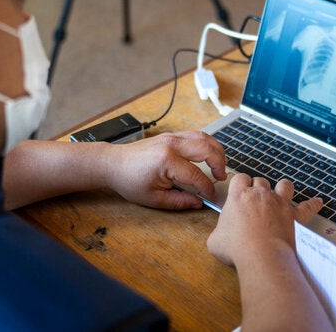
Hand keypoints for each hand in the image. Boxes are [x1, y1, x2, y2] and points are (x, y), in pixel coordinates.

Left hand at [105, 131, 227, 209]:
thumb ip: (179, 201)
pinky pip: (195, 135)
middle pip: (207, 149)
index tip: (211, 196)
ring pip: (203, 137)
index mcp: (167, 161)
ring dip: (216, 150)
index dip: (207, 188)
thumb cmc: (129, 180)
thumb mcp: (154, 198)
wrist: (114, 164)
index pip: (197, 175)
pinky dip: (206, 143)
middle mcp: (172, 144)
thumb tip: (198, 202)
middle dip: (219, 163)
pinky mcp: (170, 135)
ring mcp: (171, 137)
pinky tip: (209, 155)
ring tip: (220, 165)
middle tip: (221, 177)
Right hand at [207, 174, 322, 266]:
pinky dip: (313, 204)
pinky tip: (317, 202)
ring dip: (282, 187)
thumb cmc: (238, 248)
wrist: (262, 256)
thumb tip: (219, 236)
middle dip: (258, 188)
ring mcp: (279, 203)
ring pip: (284, 185)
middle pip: (261, 181)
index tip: (240, 190)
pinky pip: (307, 206)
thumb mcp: (215, 241)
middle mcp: (260, 195)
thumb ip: (218, 232)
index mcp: (239, 196)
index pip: (240, 178)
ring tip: (281, 192)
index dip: (240, 183)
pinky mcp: (294, 216)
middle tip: (256, 199)